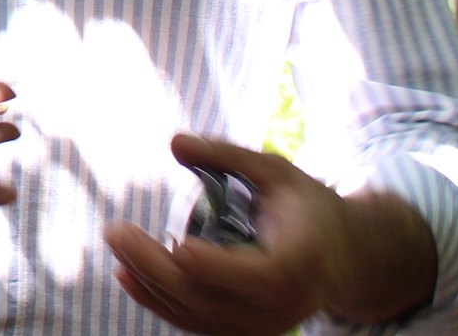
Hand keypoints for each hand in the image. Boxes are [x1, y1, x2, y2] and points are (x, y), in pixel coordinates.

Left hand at [104, 135, 434, 334]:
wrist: (342, 259)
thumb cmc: (306, 207)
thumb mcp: (276, 172)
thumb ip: (227, 156)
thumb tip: (175, 142)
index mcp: (301, 264)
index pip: (260, 276)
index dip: (217, 266)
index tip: (178, 242)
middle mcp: (283, 305)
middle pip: (211, 297)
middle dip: (157, 266)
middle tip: (115, 231)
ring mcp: (262, 325)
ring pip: (197, 314)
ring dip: (149, 282)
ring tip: (115, 243)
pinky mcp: (243, 330)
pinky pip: (196, 322)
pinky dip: (159, 300)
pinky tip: (128, 274)